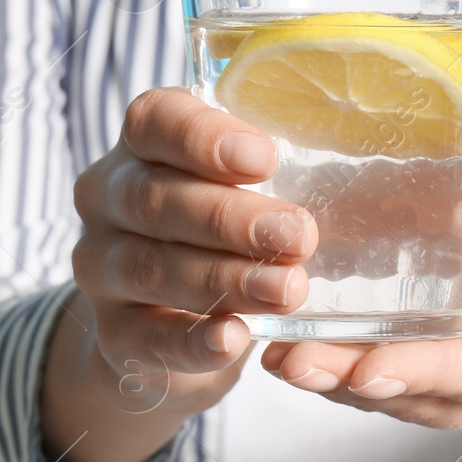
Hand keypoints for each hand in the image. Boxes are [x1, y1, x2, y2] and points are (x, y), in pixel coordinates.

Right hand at [65, 87, 317, 417]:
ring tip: (288, 289)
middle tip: (299, 235)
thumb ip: (273, 169)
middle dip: (231, 219)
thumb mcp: (242, 189)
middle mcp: (108, 200)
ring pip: (153, 268)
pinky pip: (148, 337)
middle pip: (156, 199)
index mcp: (141, 146)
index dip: (204, 137)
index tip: (265, 158)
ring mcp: (101, 268)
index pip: (154, 121)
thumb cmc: (220, 233)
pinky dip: (193, 340)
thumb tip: (360, 161)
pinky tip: (235, 338)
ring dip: (225, 279)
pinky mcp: (113, 333)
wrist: (168, 326)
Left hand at [262, 207, 461, 450]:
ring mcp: (458, 395)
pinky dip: (329, 364)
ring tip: (268, 351)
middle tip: (288, 360)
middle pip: (416, 394)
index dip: (426, 372)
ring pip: (385, 393)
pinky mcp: (429, 378)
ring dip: (326, 377)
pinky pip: (374, 378)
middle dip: (349, 380)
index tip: (370, 368)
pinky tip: (278, 342)